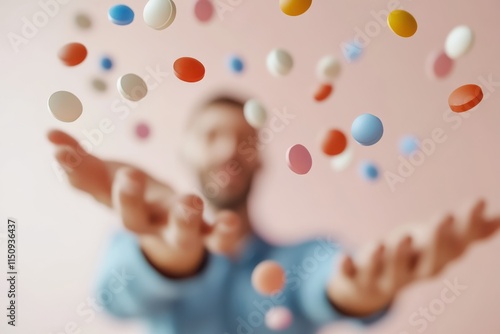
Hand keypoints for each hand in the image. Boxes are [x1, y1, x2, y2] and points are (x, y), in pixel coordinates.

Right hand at [48, 129, 244, 277]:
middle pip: (133, 220)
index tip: (61, 152)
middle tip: (128, 175)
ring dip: (184, 219)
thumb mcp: (107, 176)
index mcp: (118, 204)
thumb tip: (50, 133)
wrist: (163, 224)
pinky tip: (233, 223)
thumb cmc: (133, 194)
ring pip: (179, 233)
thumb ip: (83, 160)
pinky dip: (225, 234)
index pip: (94, 191)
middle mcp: (146, 221)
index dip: (78, 173)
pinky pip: (217, 240)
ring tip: (190, 201)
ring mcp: (175, 230)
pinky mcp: (205, 233)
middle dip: (129, 199)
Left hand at [327, 199, 499, 316]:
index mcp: (434, 261)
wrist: (367, 286)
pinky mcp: (356, 278)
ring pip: (391, 273)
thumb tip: (498, 217)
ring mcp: (384, 279)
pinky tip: (343, 256)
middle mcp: (412, 273)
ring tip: (392, 239)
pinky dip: (348, 268)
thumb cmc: (408, 256)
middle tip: (443, 216)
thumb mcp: (434, 243)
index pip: (457, 247)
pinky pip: (352, 276)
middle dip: (437, 242)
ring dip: (393, 258)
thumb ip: (464, 232)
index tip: (478, 200)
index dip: (469, 227)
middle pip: (429, 265)